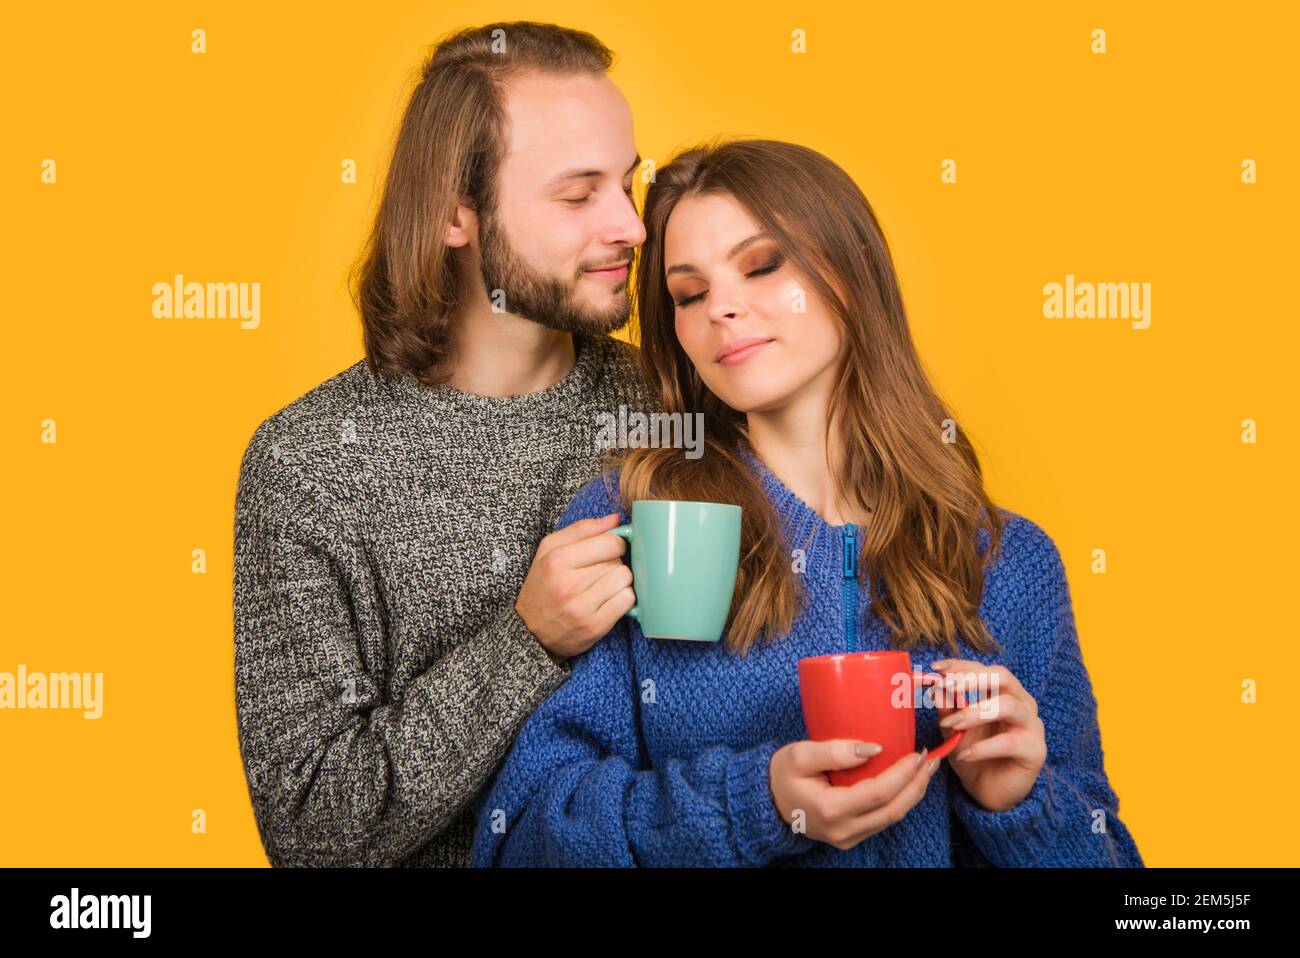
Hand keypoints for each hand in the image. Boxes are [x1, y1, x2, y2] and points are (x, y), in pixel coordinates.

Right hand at [516, 513, 635, 661]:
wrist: (529, 631)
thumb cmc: (542, 585)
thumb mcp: (549, 550)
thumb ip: (582, 530)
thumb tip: (615, 519)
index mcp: (557, 560)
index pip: (610, 542)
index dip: (615, 543)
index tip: (609, 549)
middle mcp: (569, 584)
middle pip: (618, 561)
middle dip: (614, 562)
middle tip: (600, 570)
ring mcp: (582, 608)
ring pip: (625, 580)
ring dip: (620, 580)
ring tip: (604, 585)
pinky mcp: (594, 627)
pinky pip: (627, 601)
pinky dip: (623, 598)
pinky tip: (609, 599)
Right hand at [769, 739, 938, 849]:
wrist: (767, 800)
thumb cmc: (781, 774)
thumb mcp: (799, 754)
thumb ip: (834, 750)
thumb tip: (873, 748)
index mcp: (830, 809)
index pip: (878, 793)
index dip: (902, 774)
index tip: (916, 753)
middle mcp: (842, 830)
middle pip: (893, 809)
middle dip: (916, 784)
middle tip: (930, 760)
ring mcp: (848, 837)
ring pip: (892, 817)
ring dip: (913, 792)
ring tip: (925, 768)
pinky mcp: (851, 836)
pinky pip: (883, 819)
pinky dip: (900, 800)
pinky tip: (907, 782)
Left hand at [929, 659, 1046, 811]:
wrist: (989, 791)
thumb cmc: (973, 754)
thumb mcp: (953, 729)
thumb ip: (948, 708)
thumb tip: (935, 688)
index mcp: (1004, 693)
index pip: (985, 669)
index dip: (961, 666)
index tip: (935, 669)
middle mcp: (1022, 704)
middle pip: (1003, 678)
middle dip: (972, 679)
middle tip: (946, 687)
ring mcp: (1032, 726)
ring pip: (1008, 706)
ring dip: (974, 713)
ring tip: (950, 724)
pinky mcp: (1035, 751)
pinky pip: (1009, 743)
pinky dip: (982, 747)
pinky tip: (964, 755)